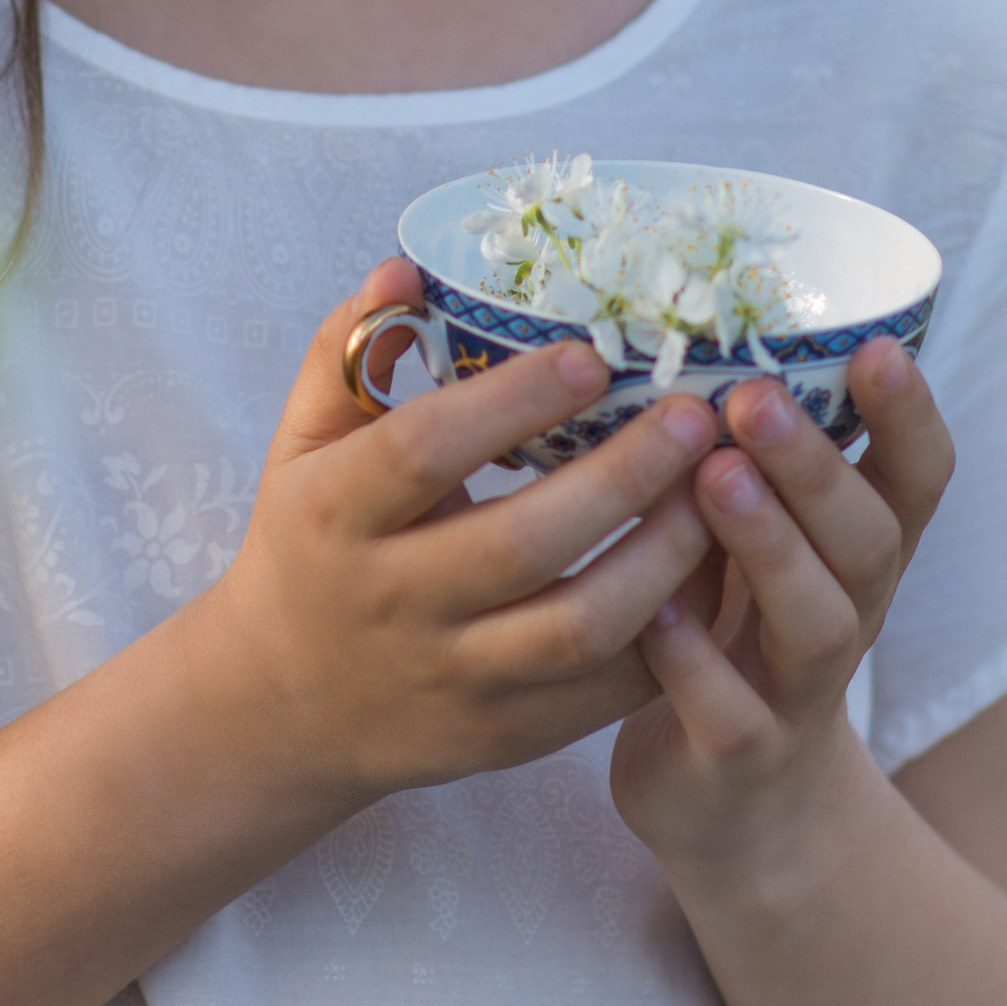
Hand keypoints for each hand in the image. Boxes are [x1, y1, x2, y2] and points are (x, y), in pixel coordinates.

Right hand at [187, 258, 726, 812]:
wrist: (284, 706)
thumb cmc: (308, 543)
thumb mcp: (301, 444)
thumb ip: (348, 351)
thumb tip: (407, 269)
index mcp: (335, 514)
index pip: (425, 451)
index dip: (512, 401)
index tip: (593, 355)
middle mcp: (393, 602)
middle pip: (521, 543)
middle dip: (622, 477)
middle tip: (695, 415)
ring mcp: (453, 677)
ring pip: (579, 628)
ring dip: (665, 559)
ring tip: (723, 490)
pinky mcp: (505, 735)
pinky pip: (605, 692)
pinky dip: (672, 634)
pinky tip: (711, 569)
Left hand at [606, 338, 955, 885]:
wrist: (737, 813)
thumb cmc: (734, 637)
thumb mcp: (756, 544)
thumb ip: (742, 457)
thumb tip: (683, 320)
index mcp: (857, 553)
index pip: (916, 479)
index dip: (907, 417)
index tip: (877, 347)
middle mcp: (849, 616)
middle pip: (867, 540)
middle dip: (816, 466)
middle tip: (755, 397)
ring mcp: (799, 695)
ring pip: (818, 623)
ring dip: (770, 546)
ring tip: (712, 478)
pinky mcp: (738, 758)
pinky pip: (730, 712)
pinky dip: (693, 662)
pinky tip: (652, 610)